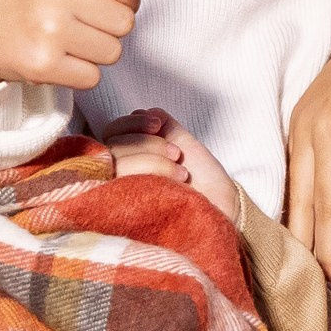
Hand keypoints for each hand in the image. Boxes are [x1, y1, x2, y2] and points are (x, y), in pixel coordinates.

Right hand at [0, 0, 137, 90]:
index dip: (119, 0)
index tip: (93, 1)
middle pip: (124, 23)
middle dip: (106, 28)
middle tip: (76, 24)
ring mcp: (47, 27)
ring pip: (112, 51)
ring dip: (93, 53)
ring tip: (64, 40)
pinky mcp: (41, 63)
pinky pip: (92, 77)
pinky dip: (79, 75)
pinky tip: (54, 59)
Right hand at [106, 109, 236, 221]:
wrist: (220, 207)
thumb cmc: (200, 180)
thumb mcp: (181, 143)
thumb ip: (161, 125)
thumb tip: (146, 111)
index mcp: (126, 160)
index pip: (109, 134)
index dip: (130, 124)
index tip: (157, 124)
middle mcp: (116, 179)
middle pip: (112, 148)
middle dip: (148, 144)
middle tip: (176, 154)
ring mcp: (117, 200)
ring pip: (118, 166)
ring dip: (153, 161)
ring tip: (181, 173)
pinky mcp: (124, 219)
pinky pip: (121, 189)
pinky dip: (151, 175)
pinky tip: (174, 183)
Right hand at [285, 6, 330, 280]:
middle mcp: (325, 130)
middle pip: (321, 206)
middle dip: (329, 250)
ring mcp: (306, 124)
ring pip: (298, 192)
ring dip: (303, 235)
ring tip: (312, 270)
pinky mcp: (298, 119)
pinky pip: (290, 171)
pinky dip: (293, 203)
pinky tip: (297, 229)